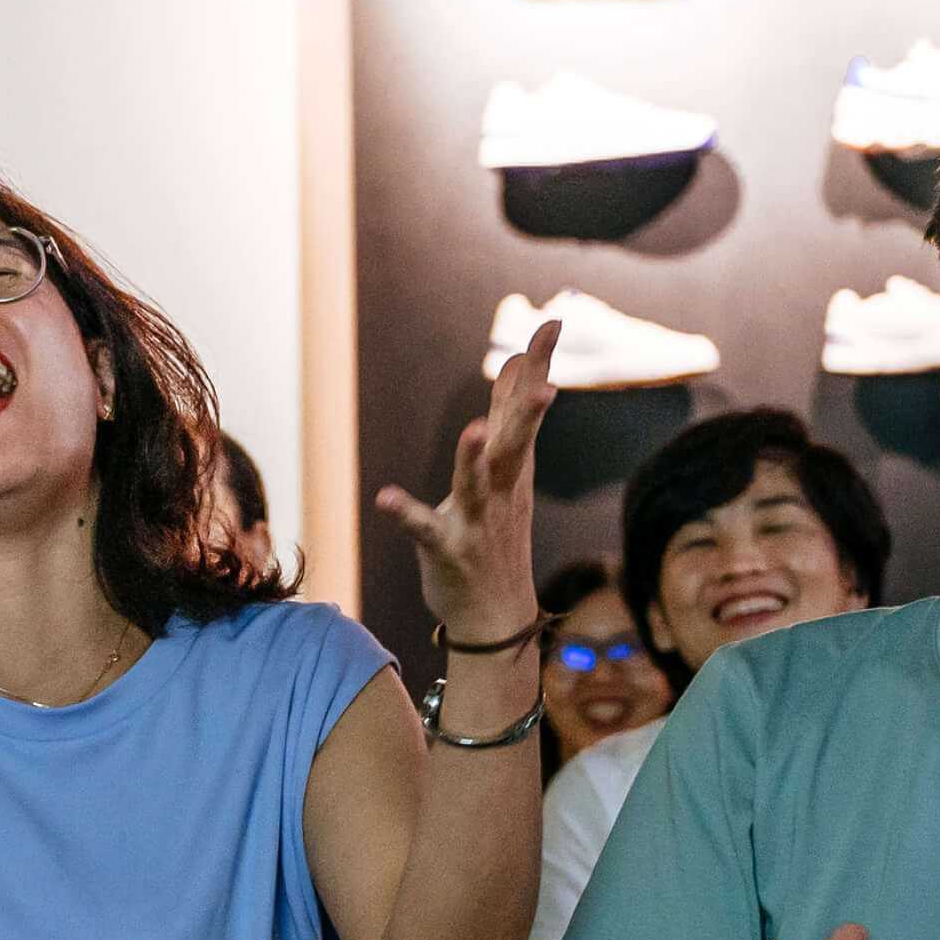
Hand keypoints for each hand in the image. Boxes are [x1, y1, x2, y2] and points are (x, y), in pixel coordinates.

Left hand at [381, 320, 556, 643]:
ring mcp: (477, 521)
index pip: (526, 410)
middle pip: (516, 443)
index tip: (553, 323)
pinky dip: (407, 513)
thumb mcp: (511, 474)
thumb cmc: (498, 537)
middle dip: (529, 411)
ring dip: (473, 459)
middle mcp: (502, 491)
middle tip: (545, 381)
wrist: (497, 616)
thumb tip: (521, 366)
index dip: (538, 367)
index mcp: (514, 469)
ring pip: (476, 485)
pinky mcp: (448, 549)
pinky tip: (386, 498)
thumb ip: (511, 419)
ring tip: (474, 431)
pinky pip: (426, 529)